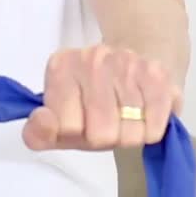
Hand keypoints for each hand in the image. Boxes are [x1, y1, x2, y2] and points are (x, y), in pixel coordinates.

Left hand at [22, 45, 181, 150]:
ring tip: (125, 119)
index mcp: (61, 66)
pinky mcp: (156, 72)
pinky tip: (143, 116)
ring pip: (131, 132)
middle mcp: (92, 57)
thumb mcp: (57, 120)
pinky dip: (151, 130)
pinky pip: (154, 125)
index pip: (67, 126)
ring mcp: (126, 61)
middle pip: (102, 133)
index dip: (76, 135)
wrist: (130, 65)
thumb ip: (39, 131)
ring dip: (129, 135)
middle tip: (106, 125)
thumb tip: (43, 122)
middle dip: (105, 139)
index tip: (80, 124)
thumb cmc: (89, 102)